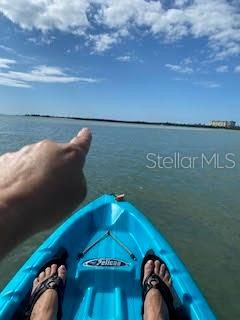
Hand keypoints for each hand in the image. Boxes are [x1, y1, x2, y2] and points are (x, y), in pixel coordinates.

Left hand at [0, 128, 91, 256]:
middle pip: (55, 156)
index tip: (85, 132)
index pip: (81, 143)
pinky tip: (16, 194)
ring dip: (34, 174)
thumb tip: (67, 174)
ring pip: (34, 162)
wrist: (9, 209)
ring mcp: (25, 152)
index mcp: (70, 154)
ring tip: (31, 196)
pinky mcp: (5, 160)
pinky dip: (18, 179)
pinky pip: (17, 168)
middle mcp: (48, 147)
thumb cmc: (49, 204)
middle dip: (54, 169)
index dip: (84, 139)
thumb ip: (77, 179)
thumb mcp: (77, 195)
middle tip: (50, 191)